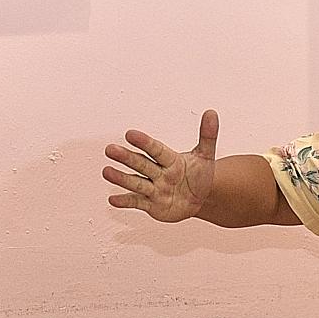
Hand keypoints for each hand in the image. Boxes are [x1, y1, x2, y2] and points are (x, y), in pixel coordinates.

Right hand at [103, 109, 219, 222]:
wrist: (200, 198)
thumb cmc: (199, 175)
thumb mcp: (206, 157)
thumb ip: (208, 136)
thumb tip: (212, 113)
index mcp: (170, 159)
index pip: (156, 150)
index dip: (145, 143)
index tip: (130, 134)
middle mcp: (158, 173)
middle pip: (141, 164)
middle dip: (126, 158)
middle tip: (110, 149)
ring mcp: (154, 189)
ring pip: (136, 183)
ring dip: (121, 178)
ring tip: (106, 172)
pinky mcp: (151, 205)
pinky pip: (137, 202)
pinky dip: (125, 202)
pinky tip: (112, 200)